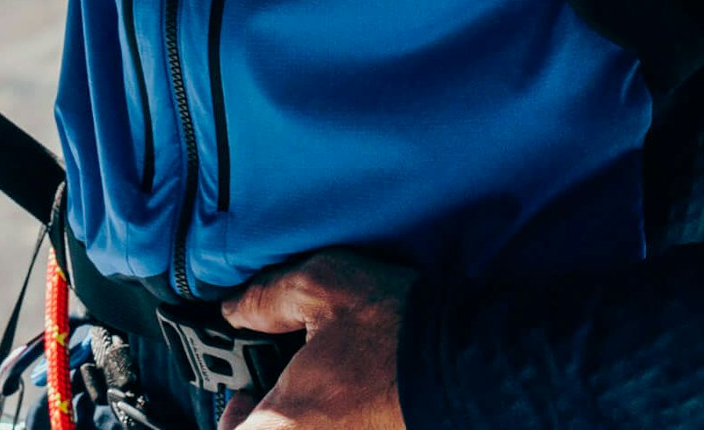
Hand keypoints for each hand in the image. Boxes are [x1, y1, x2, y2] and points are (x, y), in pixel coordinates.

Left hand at [217, 254, 410, 429]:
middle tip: (272, 392)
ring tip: (315, 392)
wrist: (472, 363)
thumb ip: (265, 298)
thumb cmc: (398, 330)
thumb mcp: (322, 288)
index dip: (231, 418)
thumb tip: (235, 308)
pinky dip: (329, 422)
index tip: (241, 396)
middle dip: (264, 420)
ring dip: (300, 420)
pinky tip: (347, 400)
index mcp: (287, 426)